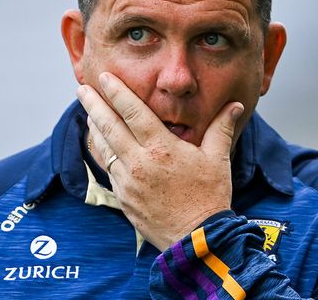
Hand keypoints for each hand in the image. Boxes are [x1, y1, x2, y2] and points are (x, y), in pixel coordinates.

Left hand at [76, 72, 243, 250]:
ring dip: (95, 128)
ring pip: (105, 148)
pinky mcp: (124, 198)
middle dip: (93, 105)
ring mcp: (128, 182)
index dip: (116, 92)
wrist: (197, 239)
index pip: (132, 112)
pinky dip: (103, 153)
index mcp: (162, 149)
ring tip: (88, 112)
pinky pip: (110, 170)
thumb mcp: (218, 159)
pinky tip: (102, 145)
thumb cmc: (209, 198)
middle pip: (109, 127)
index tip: (104, 77)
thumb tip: (235, 105)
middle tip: (82, 88)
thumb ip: (221, 128)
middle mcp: (139, 163)